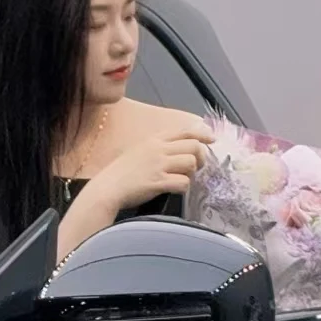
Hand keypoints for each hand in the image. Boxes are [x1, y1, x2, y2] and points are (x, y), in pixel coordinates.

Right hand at [91, 121, 213, 212]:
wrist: (108, 187)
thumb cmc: (122, 171)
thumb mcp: (139, 150)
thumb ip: (158, 147)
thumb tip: (180, 148)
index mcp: (154, 140)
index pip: (185, 131)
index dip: (202, 133)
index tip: (212, 138)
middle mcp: (158, 149)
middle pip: (194, 145)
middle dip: (202, 156)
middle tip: (199, 166)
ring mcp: (159, 165)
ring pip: (191, 163)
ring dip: (192, 172)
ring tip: (184, 177)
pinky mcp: (158, 182)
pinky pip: (183, 182)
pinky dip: (183, 187)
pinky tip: (176, 189)